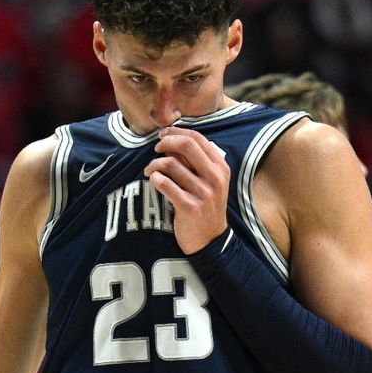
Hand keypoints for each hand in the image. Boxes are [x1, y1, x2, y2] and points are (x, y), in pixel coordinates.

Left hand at [144, 126, 228, 253]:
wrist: (210, 240)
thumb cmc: (206, 206)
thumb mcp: (212, 182)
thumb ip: (198, 161)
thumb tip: (172, 139)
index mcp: (221, 167)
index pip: (198, 138)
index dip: (177, 132)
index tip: (164, 135)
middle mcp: (214, 177)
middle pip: (186, 145)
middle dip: (166, 142)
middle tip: (156, 148)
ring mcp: (203, 193)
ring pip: (170, 164)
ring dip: (154, 164)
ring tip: (150, 171)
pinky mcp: (189, 207)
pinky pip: (164, 184)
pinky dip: (154, 179)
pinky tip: (153, 181)